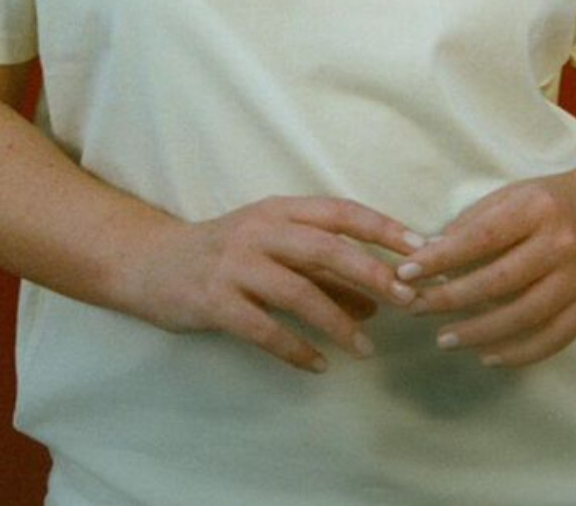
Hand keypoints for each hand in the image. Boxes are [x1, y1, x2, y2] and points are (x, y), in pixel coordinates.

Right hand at [120, 195, 420, 372]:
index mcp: (280, 209)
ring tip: (367, 350)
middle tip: (409, 300)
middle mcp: (260, 230)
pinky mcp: (214, 300)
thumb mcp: (275, 250)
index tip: (422, 248)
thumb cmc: (226, 255)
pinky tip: (319, 366)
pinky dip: (295, 349)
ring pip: (298, 291)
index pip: (340, 211)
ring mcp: (235, 264)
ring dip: (339, 322)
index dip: (383, 228)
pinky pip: (263, 329)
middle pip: (326, 248)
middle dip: (373, 273)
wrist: (152, 263)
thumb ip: (324, 271)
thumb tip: (381, 299)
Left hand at [397, 168, 575, 366]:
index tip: (406, 272)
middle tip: (416, 308)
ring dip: (480, 332)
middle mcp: (561, 243)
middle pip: (501, 280)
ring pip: (526, 315)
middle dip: (453, 298)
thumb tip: (426, 254)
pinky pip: (553, 339)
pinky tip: (487, 357)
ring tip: (444, 339)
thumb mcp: (510, 196)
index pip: (482, 237)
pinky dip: (518, 353)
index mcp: (536, 208)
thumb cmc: (547, 204)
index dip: (442, 258)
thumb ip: (471, 223)